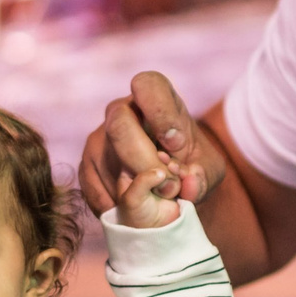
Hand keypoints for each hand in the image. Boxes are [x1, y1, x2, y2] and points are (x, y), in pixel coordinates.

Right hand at [79, 72, 228, 217]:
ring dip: (132, 187)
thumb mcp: (209, 169)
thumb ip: (203, 176)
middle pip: (120, 124)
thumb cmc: (191, 164)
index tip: (176, 143)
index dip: (160, 112)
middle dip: (145, 159)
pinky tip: (136, 209)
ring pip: (105, 159)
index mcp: (156, 98)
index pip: (147, 86)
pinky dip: (116, 202)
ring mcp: (99, 138)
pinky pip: (93, 184)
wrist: (170, 183)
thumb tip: (188, 184)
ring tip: (157, 201)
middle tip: (169, 186)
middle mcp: (121, 111)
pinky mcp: (86, 166)